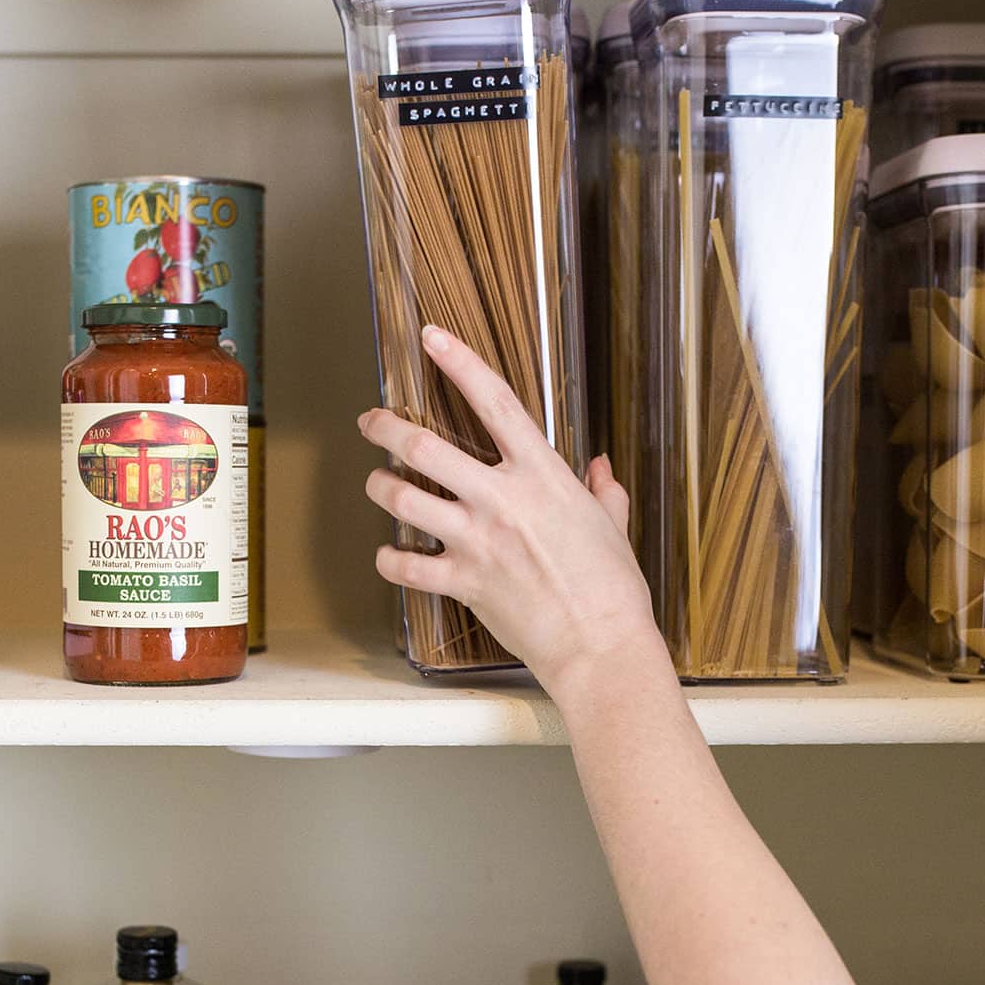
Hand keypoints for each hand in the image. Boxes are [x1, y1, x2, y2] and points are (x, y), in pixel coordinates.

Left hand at [358, 326, 660, 693]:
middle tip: (371, 422)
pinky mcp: (462, 582)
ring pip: (402, 499)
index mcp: (542, 475)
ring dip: (381, 487)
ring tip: (376, 482)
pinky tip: (387, 556)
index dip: (459, 362)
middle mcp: (501, 500)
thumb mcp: (613, 526)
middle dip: (386, 428)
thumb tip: (600, 467)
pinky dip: (388, 560)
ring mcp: (476, 541)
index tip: (432, 339)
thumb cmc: (613, 589)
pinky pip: (405, 566)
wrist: (600, 645)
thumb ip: (603, 491)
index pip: (494, 402)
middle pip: (424, 447)